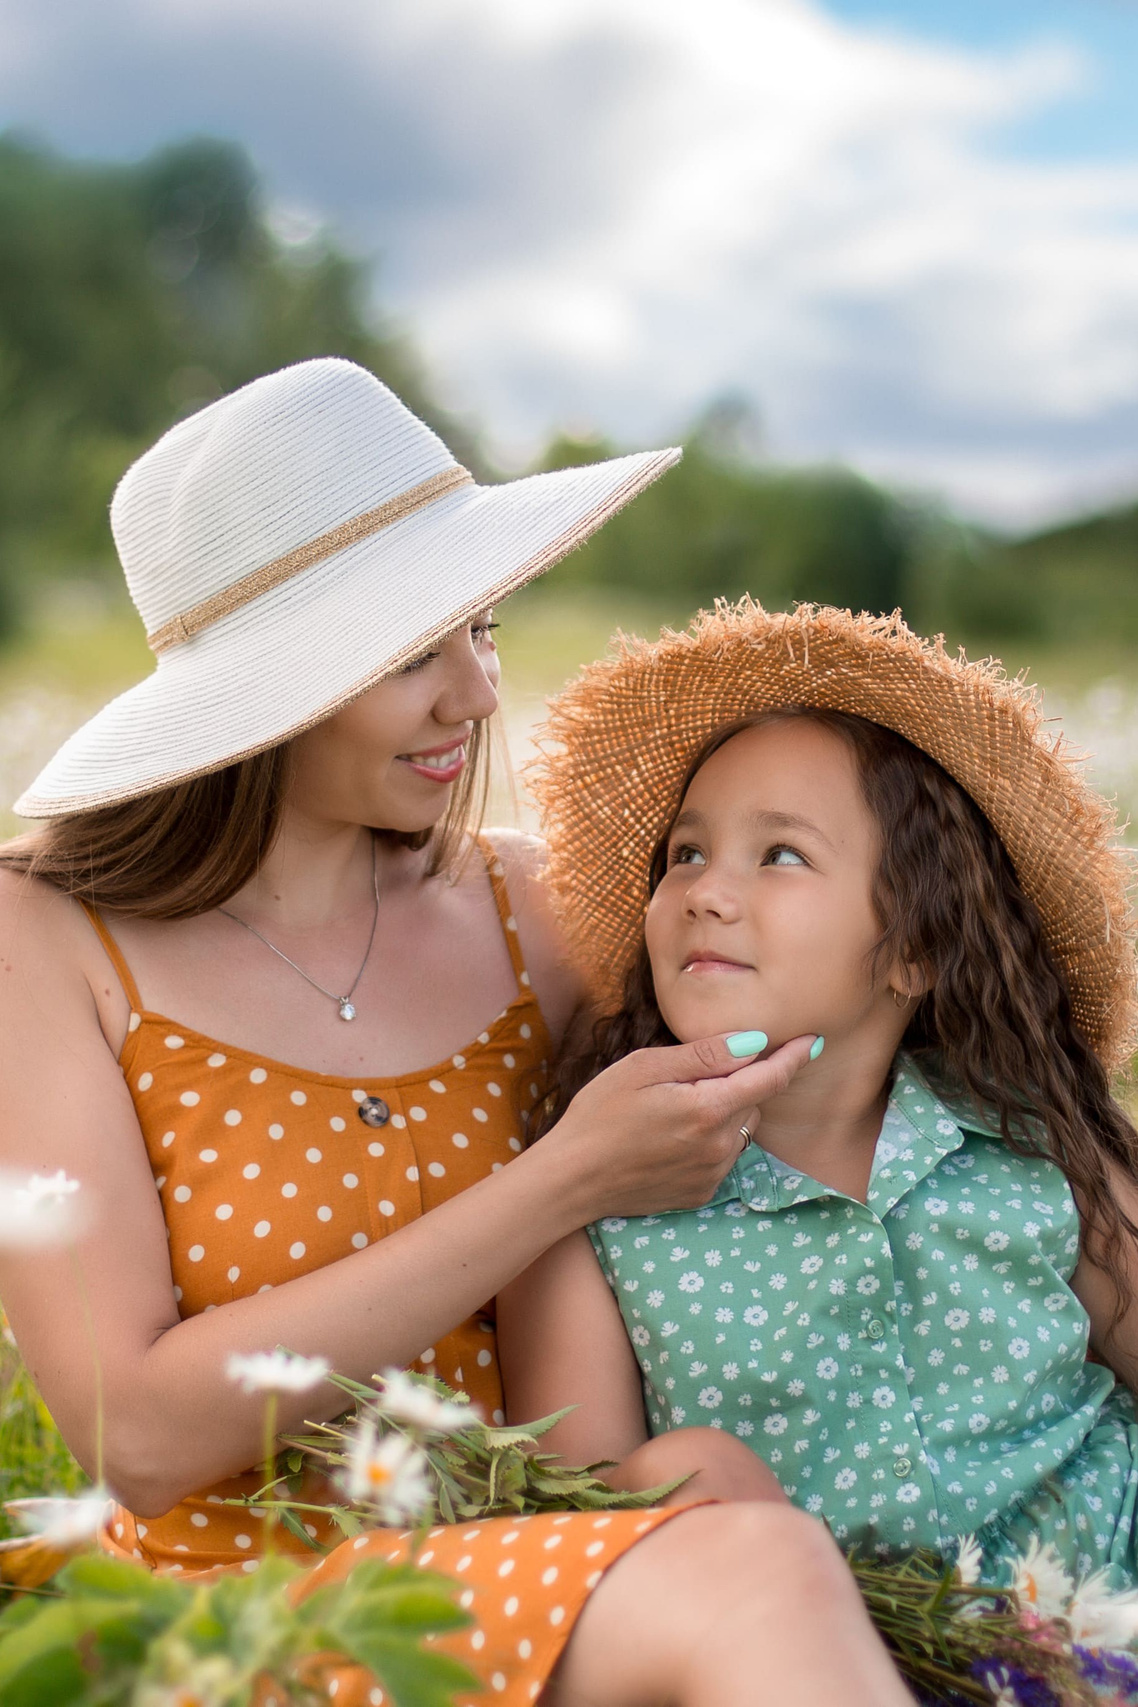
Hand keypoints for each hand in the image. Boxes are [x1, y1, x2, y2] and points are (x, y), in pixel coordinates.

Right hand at [547, 1032, 817, 1221]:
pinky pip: (722, 1156)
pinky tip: (671, 1137)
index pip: (769, 1078)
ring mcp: (712, 1174)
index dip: (793, 1056)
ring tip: (675, 1107)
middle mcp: (719, 1146)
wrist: (571, 1179)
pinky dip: (711, 1139)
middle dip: (741, 1082)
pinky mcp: (700, 1193)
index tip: (812, 1040)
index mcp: (707, 1109)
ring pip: (740, 1130)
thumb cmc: (599, 1114)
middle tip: (694, 1074)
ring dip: (726, 1112)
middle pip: (754, 1102)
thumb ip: (703, 1055)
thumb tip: (754, 1042)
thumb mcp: (644, 1067)